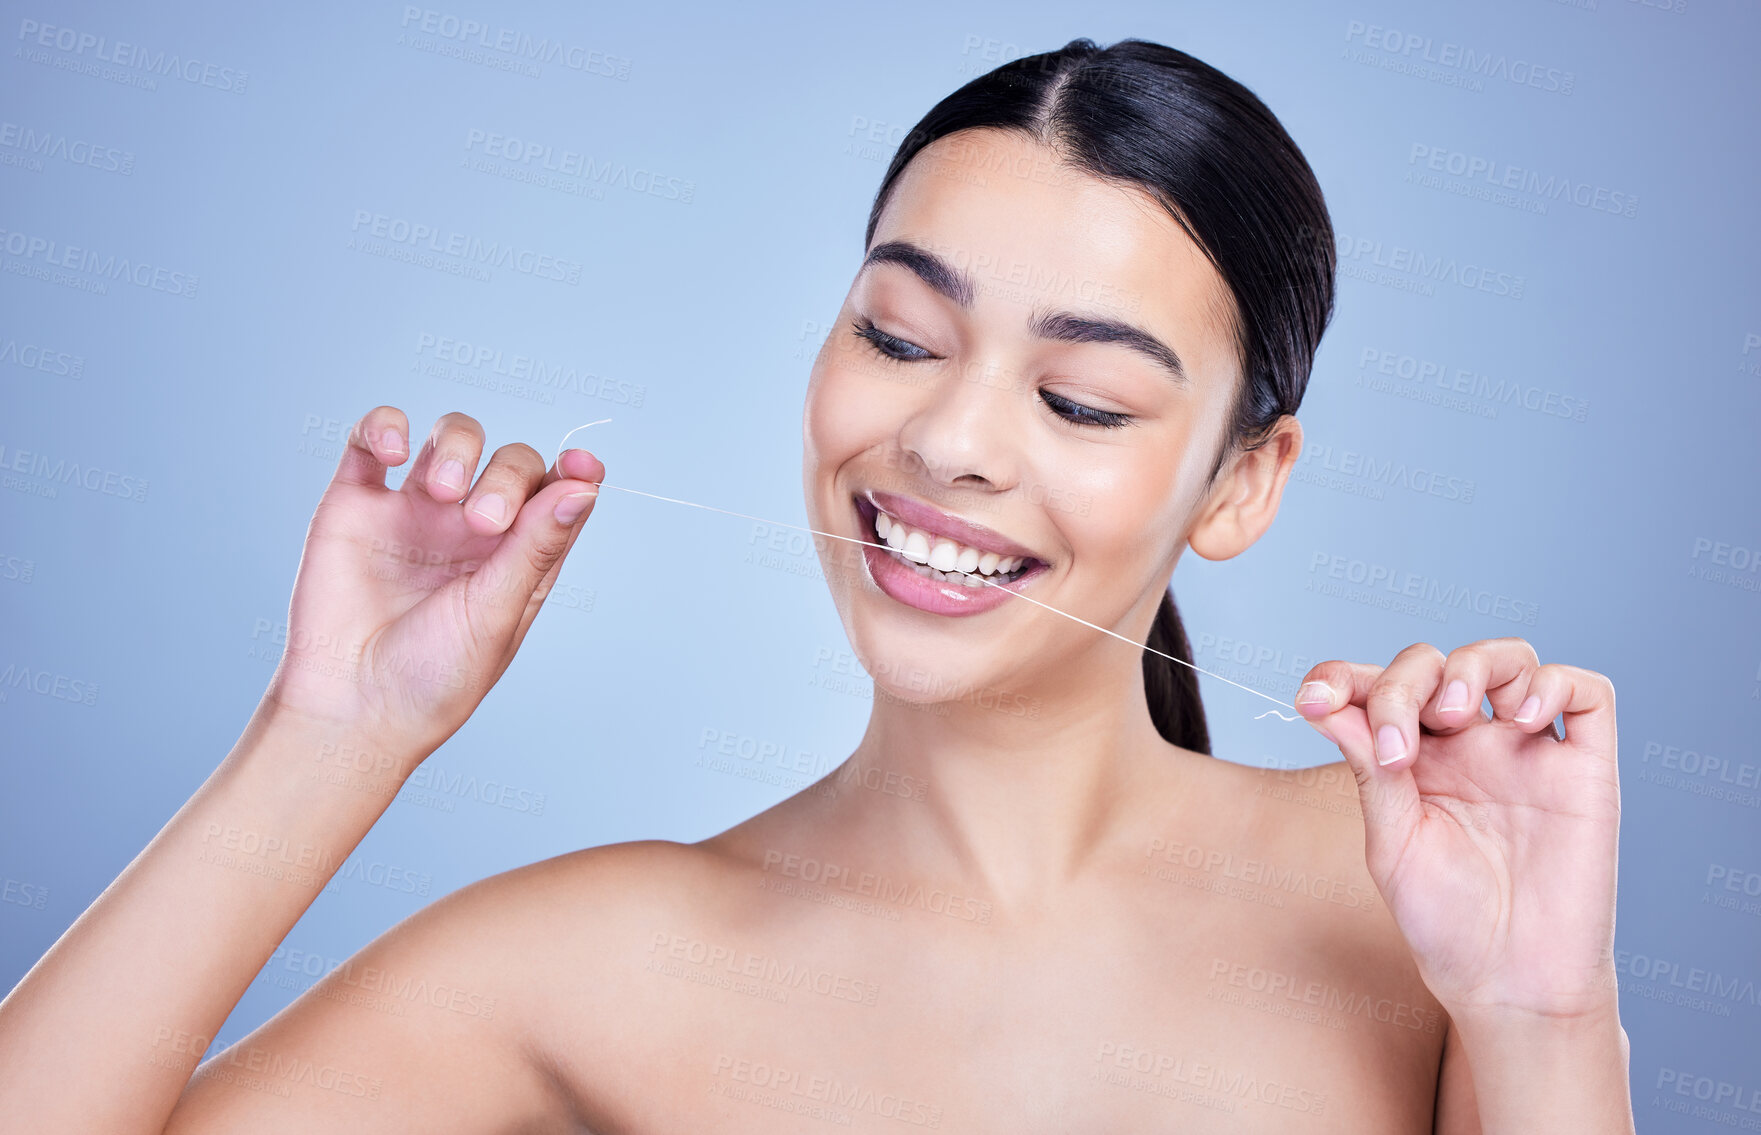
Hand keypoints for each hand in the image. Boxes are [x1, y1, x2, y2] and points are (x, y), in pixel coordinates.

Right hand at [263, 406, 605, 766]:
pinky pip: (372, 440)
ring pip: (451, 438)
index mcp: (518, 556)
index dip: (575, 470)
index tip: (582, 464)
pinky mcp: (356, 502)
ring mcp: (415, 510)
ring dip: (457, 446)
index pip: (558, 494)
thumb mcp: (497, 613)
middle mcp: (471, 527)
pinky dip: (386, 425)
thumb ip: (536, 546)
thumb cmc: (434, 677)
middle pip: (511, 462)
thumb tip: (586, 487)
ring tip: (444, 490)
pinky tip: (396, 449)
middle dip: (506, 476)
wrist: (350, 707)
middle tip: (484, 521)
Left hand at [1294, 637, 1620, 1024]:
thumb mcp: (1392, 842)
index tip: (1312, 698)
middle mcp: (1469, 746)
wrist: (1510, 982)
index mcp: (1413, 759)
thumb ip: (1369, 769)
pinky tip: (1523, 718)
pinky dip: (1555, 684)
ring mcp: (1527, 752)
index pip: (1377, 688)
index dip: (1341, 677)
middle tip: (1397, 749)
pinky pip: (1588, 693)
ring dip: (1472, 666)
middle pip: (1434, 665)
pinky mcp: (1585, 769)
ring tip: (1454, 715)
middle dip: (1403, 685)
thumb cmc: (1447, 923)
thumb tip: (1325, 702)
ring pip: (1510, 658)